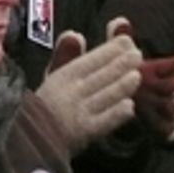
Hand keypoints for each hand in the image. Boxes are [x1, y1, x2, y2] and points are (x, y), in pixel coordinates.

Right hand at [34, 18, 142, 154]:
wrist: (36, 138)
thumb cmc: (49, 103)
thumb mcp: (55, 76)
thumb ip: (67, 54)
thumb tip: (76, 34)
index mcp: (64, 75)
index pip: (91, 59)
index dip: (109, 49)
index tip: (126, 41)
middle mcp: (72, 91)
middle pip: (100, 75)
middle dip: (120, 63)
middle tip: (137, 54)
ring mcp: (80, 112)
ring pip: (105, 95)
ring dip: (122, 85)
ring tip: (136, 75)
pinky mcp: (86, 132)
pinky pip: (105, 121)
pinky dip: (117, 113)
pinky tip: (129, 106)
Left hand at [111, 20, 173, 141]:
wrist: (94, 108)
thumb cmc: (103, 78)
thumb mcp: (105, 58)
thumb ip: (114, 40)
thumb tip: (120, 20)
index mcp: (153, 69)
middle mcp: (162, 89)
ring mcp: (161, 109)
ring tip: (173, 107)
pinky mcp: (155, 129)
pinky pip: (169, 131)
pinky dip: (171, 131)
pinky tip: (169, 133)